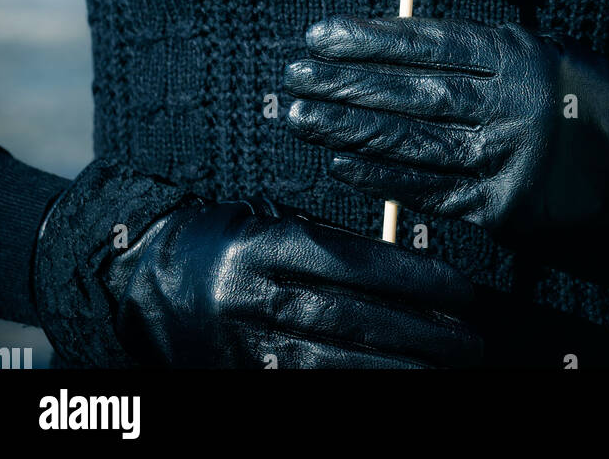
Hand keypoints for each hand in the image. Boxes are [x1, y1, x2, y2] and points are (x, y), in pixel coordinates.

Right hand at [40, 188, 481, 368]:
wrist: (136, 277)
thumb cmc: (217, 234)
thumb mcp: (266, 218)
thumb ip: (324, 234)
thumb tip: (403, 249)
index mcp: (263, 245)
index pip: (354, 264)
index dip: (412, 280)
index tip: (461, 289)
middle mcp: (252, 299)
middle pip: (353, 320)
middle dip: (420, 333)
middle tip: (473, 339)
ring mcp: (243, 347)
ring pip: (334, 365)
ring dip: (397, 370)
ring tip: (447, 371)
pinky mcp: (238, 377)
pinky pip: (303, 389)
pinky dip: (353, 391)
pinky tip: (392, 388)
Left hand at [283, 16, 608, 253]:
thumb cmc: (575, 91)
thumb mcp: (532, 50)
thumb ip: (471, 54)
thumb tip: (388, 51)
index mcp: (517, 55)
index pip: (426, 45)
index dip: (368, 41)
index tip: (319, 37)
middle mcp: (511, 105)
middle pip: (410, 94)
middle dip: (344, 85)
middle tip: (293, 77)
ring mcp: (508, 159)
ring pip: (413, 143)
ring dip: (348, 130)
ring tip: (298, 115)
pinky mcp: (505, 205)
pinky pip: (431, 190)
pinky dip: (382, 177)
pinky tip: (341, 163)